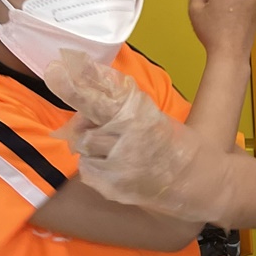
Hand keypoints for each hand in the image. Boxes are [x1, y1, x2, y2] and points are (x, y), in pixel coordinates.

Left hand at [48, 49, 235, 218]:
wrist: (199, 183)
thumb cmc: (174, 145)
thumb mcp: (151, 115)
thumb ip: (120, 100)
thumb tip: (86, 77)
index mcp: (139, 116)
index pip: (102, 95)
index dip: (78, 82)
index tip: (56, 69)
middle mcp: (127, 138)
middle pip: (86, 120)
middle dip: (78, 105)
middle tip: (73, 92)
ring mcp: (118, 165)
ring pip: (83, 144)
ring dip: (91, 141)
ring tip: (114, 146)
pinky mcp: (112, 187)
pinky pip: (87, 168)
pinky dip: (95, 165)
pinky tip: (115, 166)